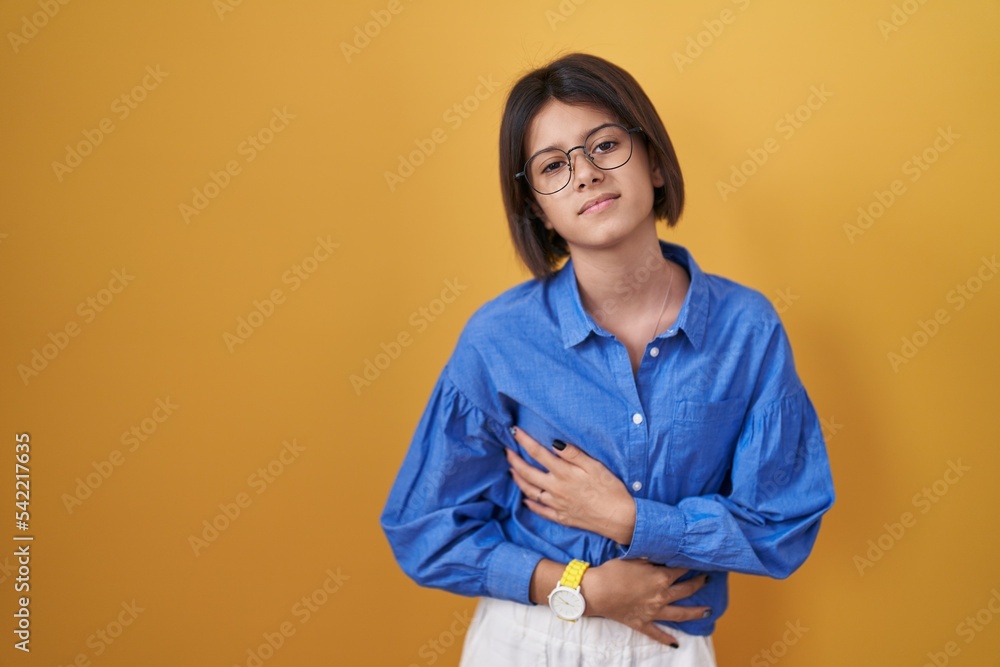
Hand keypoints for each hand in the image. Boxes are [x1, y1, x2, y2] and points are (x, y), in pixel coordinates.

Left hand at [507, 426, 635, 543]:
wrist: (619, 518)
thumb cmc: (611, 489)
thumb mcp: (595, 466)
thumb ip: (573, 454)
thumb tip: (554, 442)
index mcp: (564, 473)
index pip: (538, 453)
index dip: (524, 441)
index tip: (514, 431)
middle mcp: (556, 489)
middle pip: (528, 473)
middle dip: (514, 460)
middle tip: (506, 450)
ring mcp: (557, 505)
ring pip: (530, 492)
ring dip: (518, 480)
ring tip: (511, 471)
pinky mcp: (562, 517)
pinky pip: (540, 511)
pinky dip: (530, 504)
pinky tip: (525, 500)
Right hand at [583, 559, 709, 647]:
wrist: (596, 591)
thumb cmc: (612, 571)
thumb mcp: (634, 558)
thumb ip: (650, 558)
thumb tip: (661, 554)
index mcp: (660, 577)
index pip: (680, 570)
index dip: (688, 565)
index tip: (696, 561)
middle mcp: (661, 595)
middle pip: (686, 590)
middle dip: (698, 584)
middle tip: (706, 580)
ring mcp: (653, 612)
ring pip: (680, 614)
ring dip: (696, 613)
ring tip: (708, 611)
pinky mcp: (642, 623)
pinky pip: (657, 633)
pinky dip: (666, 639)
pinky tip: (676, 643)